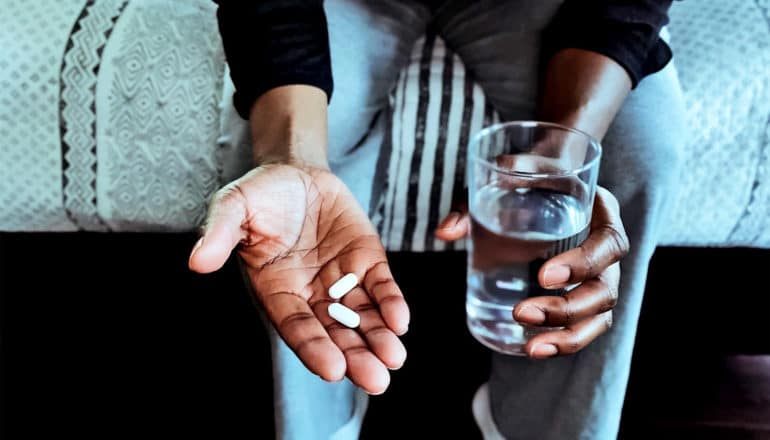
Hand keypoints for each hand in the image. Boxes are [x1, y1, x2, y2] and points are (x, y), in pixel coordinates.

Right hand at [189, 164, 408, 393]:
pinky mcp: (366, 260)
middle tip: (375, 380)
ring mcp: (341, 279)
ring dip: (378, 338)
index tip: (332, 369)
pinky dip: (390, 303)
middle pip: (334, 333)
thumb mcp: (234, 206)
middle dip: (355, 357)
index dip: (314, 347)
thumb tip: (198, 262)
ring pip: (362, 317)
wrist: (294, 171)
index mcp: (276, 290)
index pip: (296, 326)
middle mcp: (311, 294)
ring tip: (393, 359)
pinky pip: (380, 286)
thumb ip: (220, 233)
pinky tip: (400, 320)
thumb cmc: (260, 195)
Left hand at [436, 186, 628, 358]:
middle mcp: (607, 248)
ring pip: (600, 316)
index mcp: (602, 212)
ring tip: (531, 346)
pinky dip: (565, 343)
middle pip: (606, 289)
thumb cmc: (529, 176)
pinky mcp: (584, 294)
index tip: (543, 275)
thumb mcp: (506, 175)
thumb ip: (476, 199)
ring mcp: (601, 275)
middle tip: (522, 312)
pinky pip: (586, 326)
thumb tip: (444, 233)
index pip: (609, 243)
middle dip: (567, 308)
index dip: (583, 264)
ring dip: (568, 336)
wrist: (544, 179)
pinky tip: (534, 350)